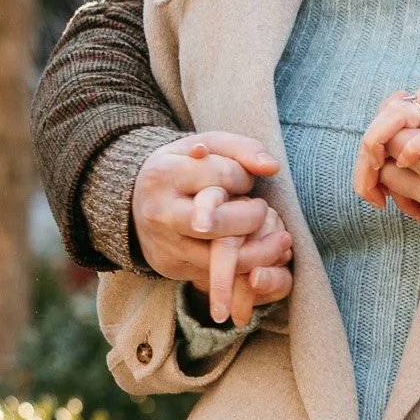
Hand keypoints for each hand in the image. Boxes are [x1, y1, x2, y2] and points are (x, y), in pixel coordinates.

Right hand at [131, 133, 293, 319]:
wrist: (139, 201)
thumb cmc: (185, 168)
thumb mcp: (208, 146)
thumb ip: (243, 148)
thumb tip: (272, 167)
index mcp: (164, 174)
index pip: (223, 175)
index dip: (244, 177)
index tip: (243, 180)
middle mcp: (161, 213)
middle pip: (219, 222)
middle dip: (253, 217)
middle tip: (262, 209)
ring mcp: (164, 244)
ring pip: (222, 257)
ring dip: (260, 250)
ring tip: (281, 239)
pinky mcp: (172, 267)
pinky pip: (216, 273)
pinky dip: (245, 266)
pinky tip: (261, 254)